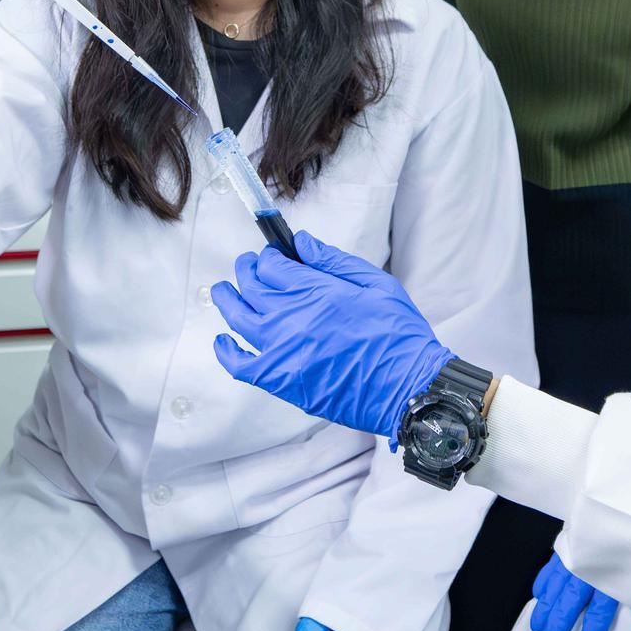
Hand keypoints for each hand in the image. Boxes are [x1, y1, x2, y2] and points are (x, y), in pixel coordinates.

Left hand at [212, 231, 453, 442]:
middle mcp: (292, 318)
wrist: (407, 387)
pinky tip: (223, 341)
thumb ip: (334, 261)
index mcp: (316, 291)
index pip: (272, 265)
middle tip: (248, 266)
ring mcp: (282, 350)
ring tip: (223, 291)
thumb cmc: (398, 335)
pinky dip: (226, 351)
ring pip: (238, 317)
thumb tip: (301, 243)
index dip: (269, 257)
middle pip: (251, 286)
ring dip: (227, 299)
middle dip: (247, 270)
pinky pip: (240, 364)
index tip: (273, 256)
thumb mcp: (376, 284)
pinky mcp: (281, 381)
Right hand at [530, 553, 622, 630]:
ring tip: (537, 626)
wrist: (621, 507)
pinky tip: (538, 595)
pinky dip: (542, 582)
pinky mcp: (565, 546)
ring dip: (544, 608)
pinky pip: (550, 567)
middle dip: (558, 626)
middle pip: (570, 604)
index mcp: (610, 580)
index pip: (598, 612)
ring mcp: (573, 558)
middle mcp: (588, 571)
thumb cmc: (629, 548)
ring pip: (555, 588)